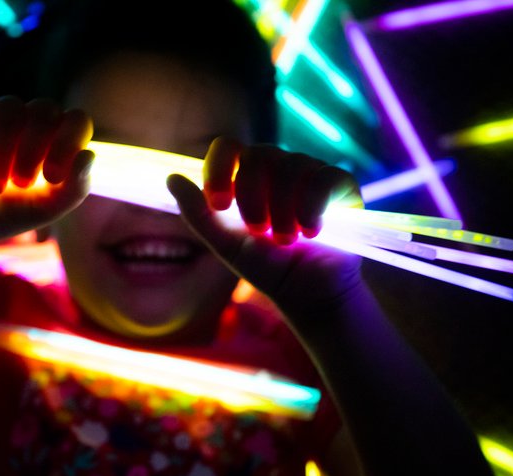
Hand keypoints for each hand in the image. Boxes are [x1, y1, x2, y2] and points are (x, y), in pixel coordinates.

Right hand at [0, 96, 93, 243]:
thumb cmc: (11, 211)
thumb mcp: (46, 209)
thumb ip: (74, 189)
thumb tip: (87, 155)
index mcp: (60, 139)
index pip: (77, 120)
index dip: (67, 142)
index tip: (51, 177)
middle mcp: (35, 120)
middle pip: (44, 111)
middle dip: (33, 151)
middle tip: (21, 185)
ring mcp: (3, 111)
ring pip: (10, 110)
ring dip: (3, 152)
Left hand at [167, 137, 363, 308]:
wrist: (306, 292)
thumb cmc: (266, 266)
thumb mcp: (225, 244)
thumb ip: (198, 214)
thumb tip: (171, 177)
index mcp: (247, 175)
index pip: (227, 146)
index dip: (219, 169)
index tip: (219, 204)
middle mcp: (279, 166)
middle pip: (258, 154)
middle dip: (252, 197)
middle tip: (258, 231)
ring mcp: (311, 172)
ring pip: (290, 166)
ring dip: (282, 211)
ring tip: (286, 240)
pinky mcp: (341, 184)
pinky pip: (323, 179)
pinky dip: (312, 208)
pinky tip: (311, 233)